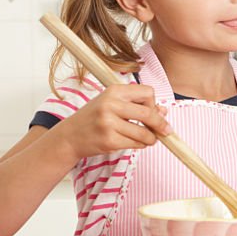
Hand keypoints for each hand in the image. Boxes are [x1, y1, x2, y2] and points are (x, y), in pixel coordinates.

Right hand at [55, 83, 170, 159]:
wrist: (70, 136)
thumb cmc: (94, 118)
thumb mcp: (113, 104)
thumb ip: (138, 105)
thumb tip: (164, 111)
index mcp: (114, 90)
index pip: (147, 92)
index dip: (153, 103)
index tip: (151, 111)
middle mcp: (110, 104)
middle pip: (148, 113)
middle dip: (160, 124)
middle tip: (166, 130)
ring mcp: (108, 123)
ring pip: (144, 132)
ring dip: (151, 138)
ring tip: (149, 139)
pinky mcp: (109, 140)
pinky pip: (135, 144)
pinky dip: (140, 145)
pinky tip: (136, 142)